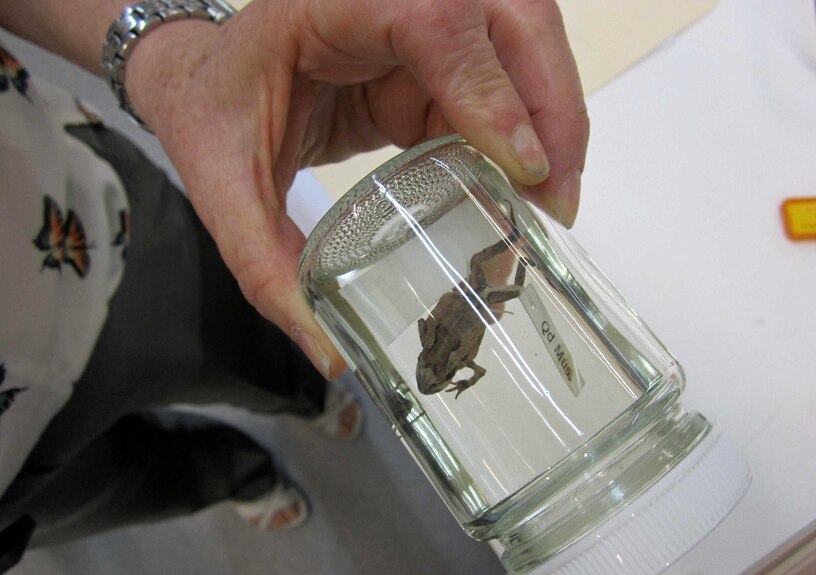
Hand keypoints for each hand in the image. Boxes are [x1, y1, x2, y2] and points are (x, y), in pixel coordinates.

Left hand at [125, 0, 588, 378]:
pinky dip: (529, 136)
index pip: (434, 19)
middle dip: (552, 109)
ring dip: (554, 123)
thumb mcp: (224, 186)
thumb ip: (266, 266)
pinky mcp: (437, 57)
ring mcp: (423, 20)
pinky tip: (528, 192)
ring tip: (553, 207)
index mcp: (333, 3)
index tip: (523, 168)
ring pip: (524, 45)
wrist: (205, 77)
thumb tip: (332, 354)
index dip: (489, 88)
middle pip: (510, 18)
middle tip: (556, 204)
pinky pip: (504, 84)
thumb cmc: (210, 109)